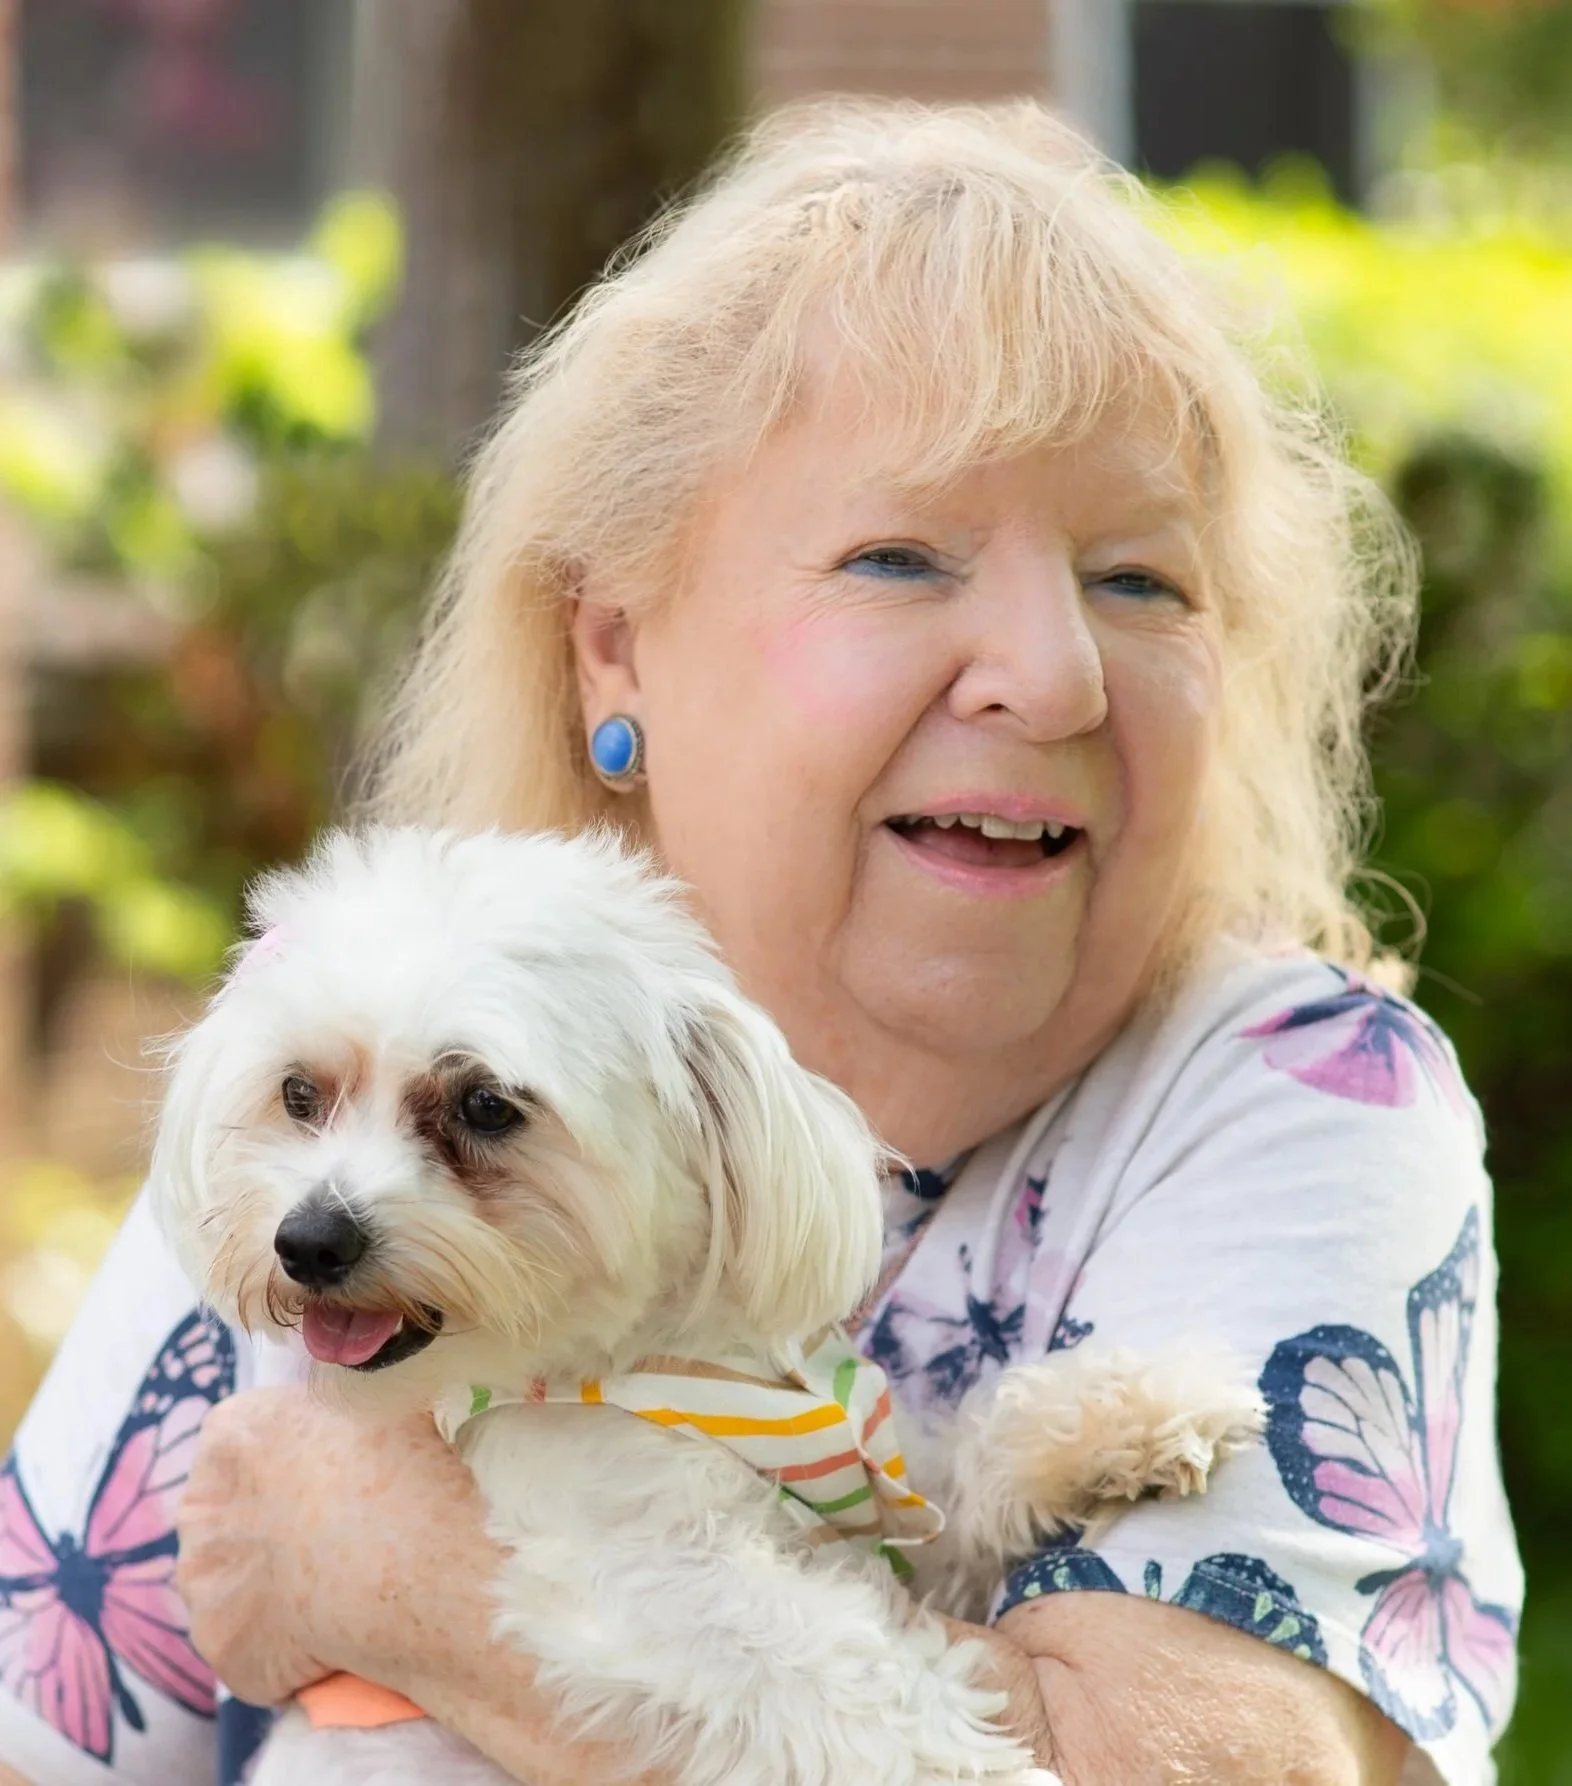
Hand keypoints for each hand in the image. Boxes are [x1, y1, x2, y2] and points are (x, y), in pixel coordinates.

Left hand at [177, 1387, 640, 1783]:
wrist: (409, 1563)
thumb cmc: (405, 1469)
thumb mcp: (379, 1403)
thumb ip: (344, 1404)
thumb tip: (355, 1406)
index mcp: (235, 1430)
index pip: (249, 1440)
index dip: (295, 1462)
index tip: (336, 1481)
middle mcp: (201, 1504)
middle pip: (233, 1511)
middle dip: (274, 1525)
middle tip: (339, 1539)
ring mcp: (203, 1582)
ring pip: (234, 1581)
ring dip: (273, 1588)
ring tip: (340, 1594)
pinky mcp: (220, 1647)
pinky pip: (252, 1645)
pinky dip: (284, 1649)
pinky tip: (333, 1640)